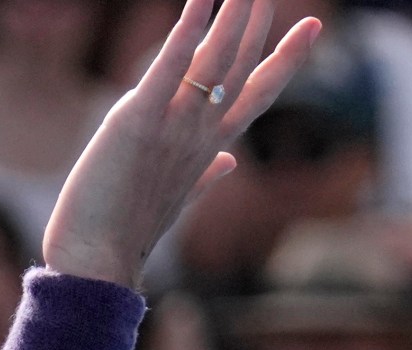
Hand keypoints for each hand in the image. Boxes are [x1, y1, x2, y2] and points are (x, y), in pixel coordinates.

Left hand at [44, 0, 318, 287]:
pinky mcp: (138, 121)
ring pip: (215, 57)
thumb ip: (206, 173)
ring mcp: (174, 125)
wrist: (98, 262)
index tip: (313, 26)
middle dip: (256, 20)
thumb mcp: (176, 196)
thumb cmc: (126, 232)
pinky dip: (186, 32)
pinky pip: (169, 67)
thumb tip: (229, 163)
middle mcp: (200, 130)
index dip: (286, 58)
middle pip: (240, 63)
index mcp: (210, 146)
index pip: (258, 92)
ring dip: (233, 14)